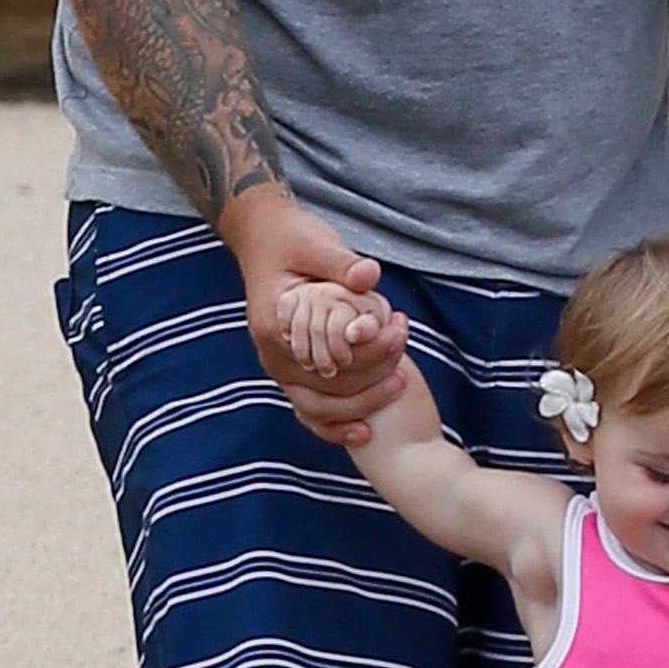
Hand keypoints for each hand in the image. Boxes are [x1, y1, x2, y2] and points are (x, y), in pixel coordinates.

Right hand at [219, 189, 403, 443]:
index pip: (328, 354)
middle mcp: (272, 355)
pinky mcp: (289, 370)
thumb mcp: (315, 243)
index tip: (400, 332)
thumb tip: (371, 276)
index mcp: (276, 326)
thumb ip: (342, 263)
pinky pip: (309, 408)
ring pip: (318, 407)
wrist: (262, 237)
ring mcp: (278, 367)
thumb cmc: (290, 239)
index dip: (369, 351)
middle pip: (326, 387)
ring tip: (399, 385)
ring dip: (360, 404)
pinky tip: (364, 430)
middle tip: (406, 359)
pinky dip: (334, 423)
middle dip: (373, 377)